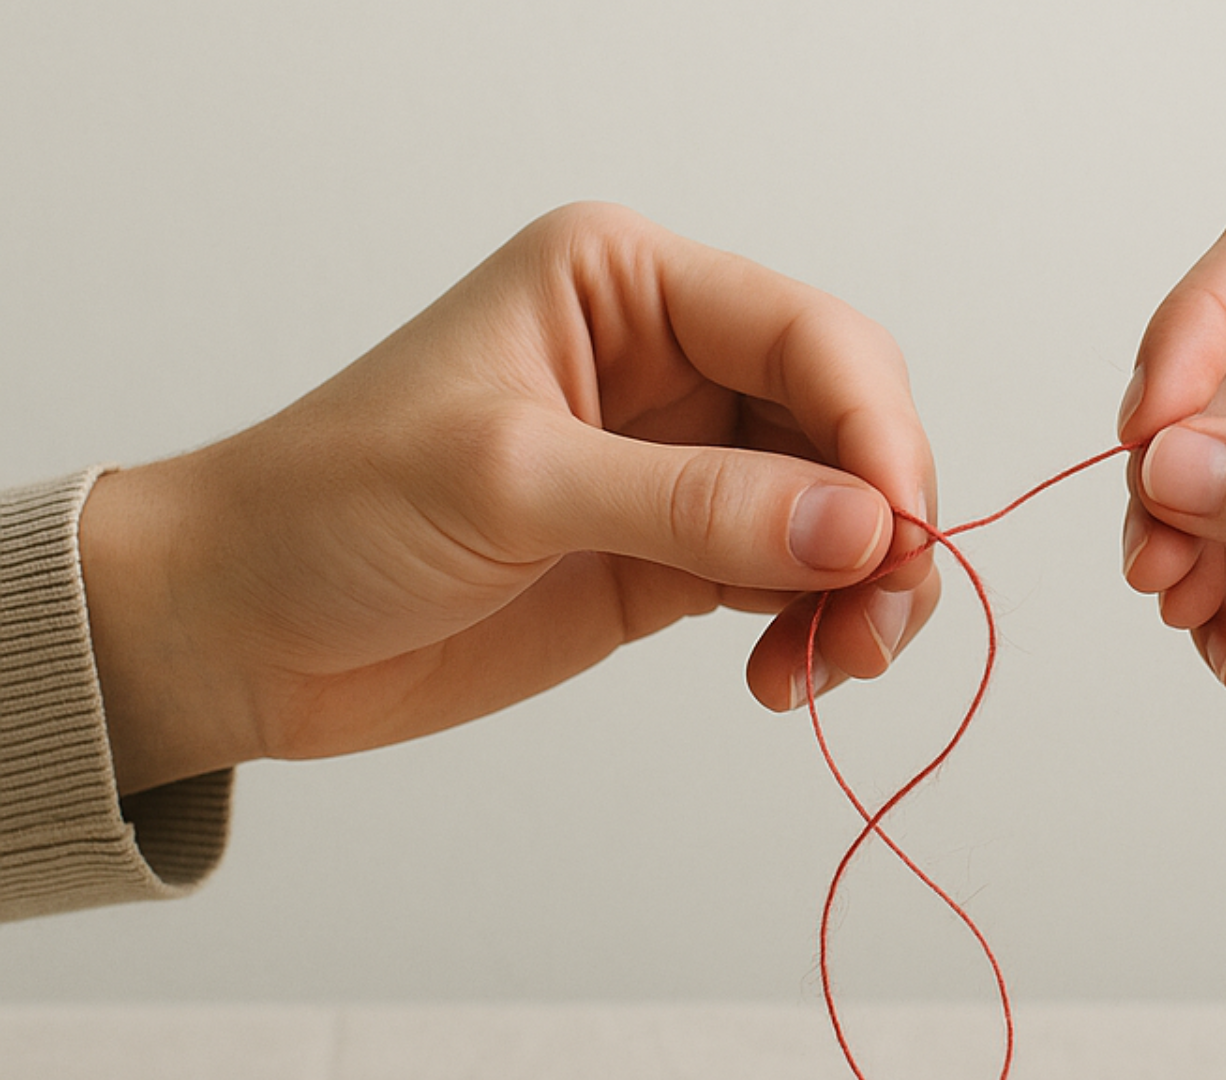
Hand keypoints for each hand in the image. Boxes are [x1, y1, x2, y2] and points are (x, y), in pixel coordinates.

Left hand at [80, 202, 939, 794]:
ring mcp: (677, 463)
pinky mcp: (674, 554)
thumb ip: (695, 505)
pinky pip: (792, 579)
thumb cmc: (327, 512)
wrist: (239, 629)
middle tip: (875, 624)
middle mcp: (669, 359)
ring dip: (860, 592)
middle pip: (845, 424)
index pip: (809, 336)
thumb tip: (863, 529)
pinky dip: (814, 629)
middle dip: (881, 523)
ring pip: (837, 510)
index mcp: (625, 283)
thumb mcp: (512, 485)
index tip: (898, 535)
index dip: (876, 431)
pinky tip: (781, 677)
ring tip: (827, 669)